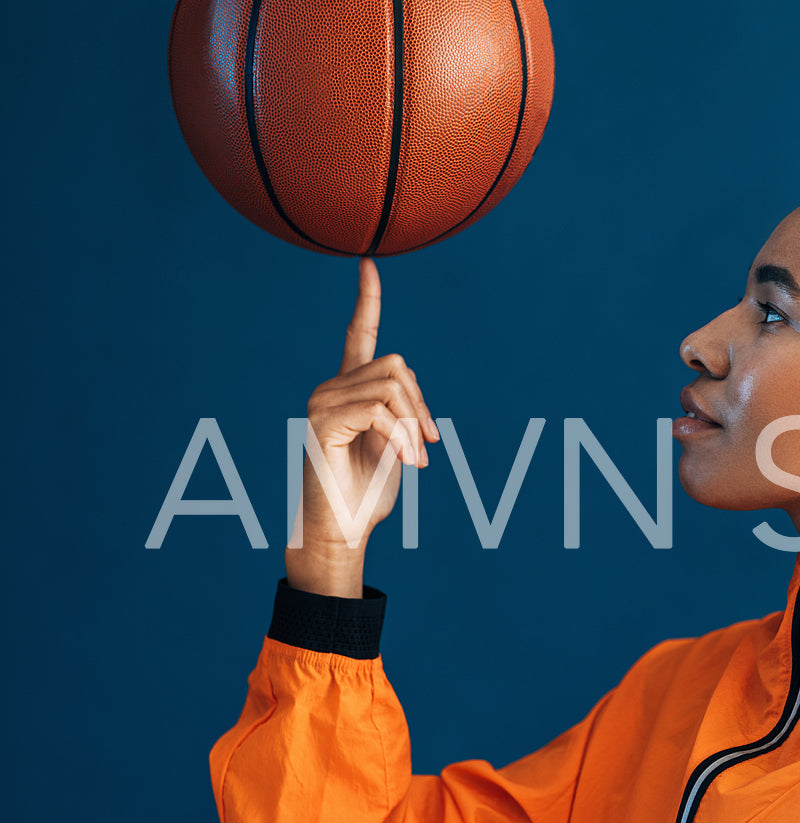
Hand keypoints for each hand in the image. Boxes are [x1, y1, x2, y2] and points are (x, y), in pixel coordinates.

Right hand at [286, 258, 440, 592]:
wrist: (343, 532)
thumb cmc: (368, 495)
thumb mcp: (397, 446)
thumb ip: (402, 414)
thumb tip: (412, 398)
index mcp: (349, 389)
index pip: (358, 334)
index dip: (367, 299)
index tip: (369, 263)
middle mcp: (330, 388)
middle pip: (395, 364)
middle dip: (422, 403)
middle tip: (428, 444)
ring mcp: (321, 402)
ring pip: (391, 386)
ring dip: (414, 425)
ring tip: (416, 459)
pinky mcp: (322, 422)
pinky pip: (379, 411)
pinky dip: (402, 437)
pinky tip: (408, 463)